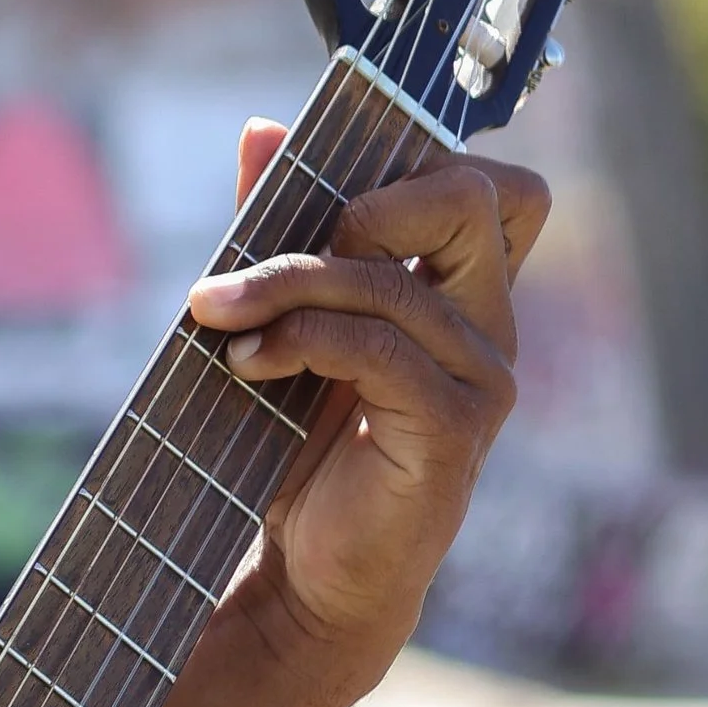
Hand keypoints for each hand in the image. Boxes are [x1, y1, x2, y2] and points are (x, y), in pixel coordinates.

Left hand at [187, 122, 548, 680]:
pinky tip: (245, 362)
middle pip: (466, 198)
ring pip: (387, 278)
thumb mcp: (286, 321)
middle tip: (272, 252)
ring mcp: (480, 378)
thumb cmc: (300, 446)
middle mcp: (488, 326)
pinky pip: (375, 346)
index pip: (493, 187)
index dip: (411, 167)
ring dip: (282, 283)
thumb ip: (282, 226)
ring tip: (215, 317)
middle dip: (355, 204)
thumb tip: (262, 129)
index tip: (318, 202)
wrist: (310, 577)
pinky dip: (296, 339)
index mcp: (462, 293)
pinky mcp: (453, 428)